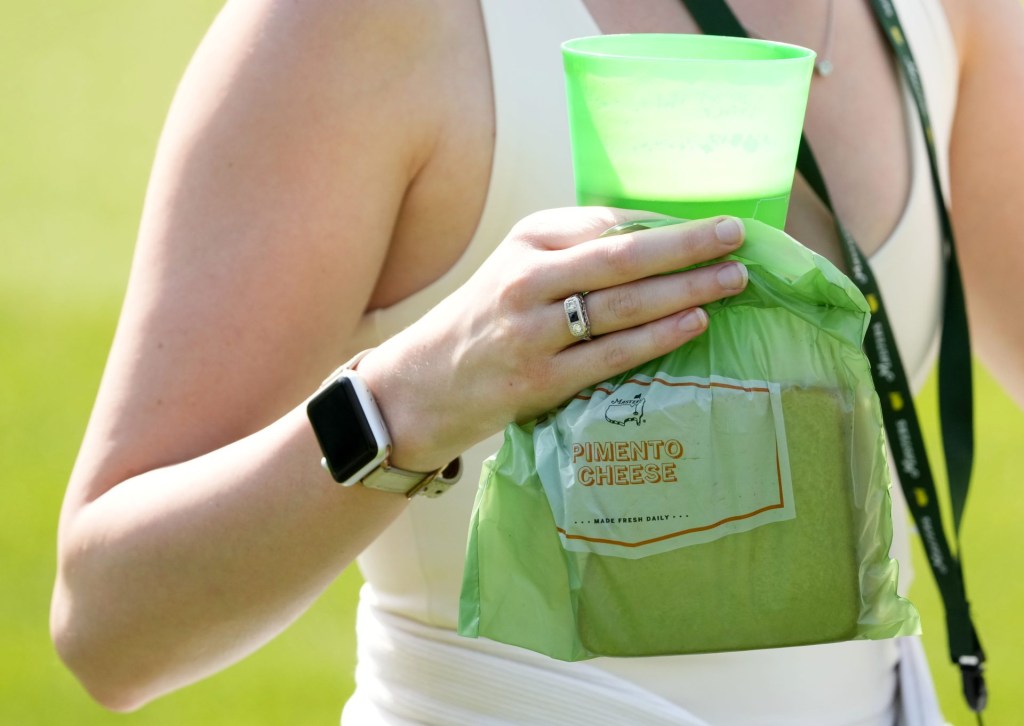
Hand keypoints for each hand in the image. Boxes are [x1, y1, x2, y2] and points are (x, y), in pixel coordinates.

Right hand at [357, 207, 747, 470]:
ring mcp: (534, 332)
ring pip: (624, 305)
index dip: (666, 225)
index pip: (608, 223)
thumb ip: (577, 250)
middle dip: (687, 246)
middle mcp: (528, 279)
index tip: (712, 223)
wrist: (425, 383)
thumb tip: (660, 239)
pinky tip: (694, 323)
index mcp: (527, 241)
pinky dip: (658, 337)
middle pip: (622, 257)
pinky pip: (612, 354)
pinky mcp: (541, 379)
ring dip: (685, 290)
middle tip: (737, 237)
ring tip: (731, 280)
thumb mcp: (519, 267)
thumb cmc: (486, 318)